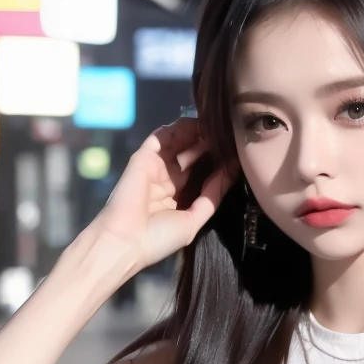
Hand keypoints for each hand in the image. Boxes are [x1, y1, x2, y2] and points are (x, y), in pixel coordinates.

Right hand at [88, 119, 233, 274]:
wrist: (126, 240)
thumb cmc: (159, 238)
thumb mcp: (194, 220)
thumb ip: (212, 195)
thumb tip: (230, 171)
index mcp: (179, 198)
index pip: (201, 173)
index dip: (218, 162)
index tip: (237, 153)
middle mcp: (168, 180)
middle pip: (192, 155)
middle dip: (210, 144)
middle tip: (229, 135)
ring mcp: (156, 167)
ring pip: (179, 142)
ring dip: (197, 133)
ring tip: (216, 126)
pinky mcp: (144, 156)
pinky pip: (163, 137)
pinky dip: (179, 128)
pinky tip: (197, 123)